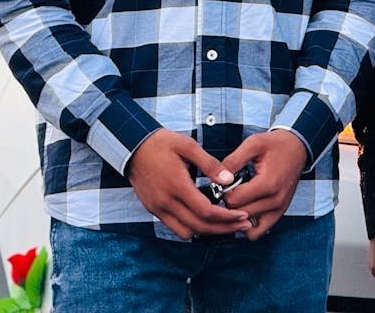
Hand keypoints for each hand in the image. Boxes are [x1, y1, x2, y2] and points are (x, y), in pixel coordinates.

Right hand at [126, 128, 252, 238]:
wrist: (132, 147)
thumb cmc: (161, 143)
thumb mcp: (188, 146)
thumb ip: (210, 164)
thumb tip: (229, 180)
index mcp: (178, 186)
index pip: (206, 212)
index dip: (227, 217)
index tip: (243, 216)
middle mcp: (166, 203)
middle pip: (199, 227)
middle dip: (224, 229)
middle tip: (243, 226)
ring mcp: (158, 209)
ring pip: (186, 232)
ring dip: (208, 231)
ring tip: (226, 224)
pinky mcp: (153, 210)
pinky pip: (174, 227)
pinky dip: (192, 228)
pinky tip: (204, 219)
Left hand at [221, 130, 309, 240]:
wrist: (298, 148)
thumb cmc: (276, 145)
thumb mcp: (253, 144)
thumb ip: (233, 161)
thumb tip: (216, 179)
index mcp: (268, 184)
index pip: (234, 200)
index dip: (223, 191)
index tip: (225, 181)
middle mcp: (275, 200)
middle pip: (238, 214)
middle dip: (228, 202)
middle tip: (229, 188)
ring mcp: (278, 209)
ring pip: (245, 225)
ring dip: (236, 214)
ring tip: (237, 198)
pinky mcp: (279, 214)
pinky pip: (257, 232)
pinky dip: (247, 225)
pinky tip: (244, 208)